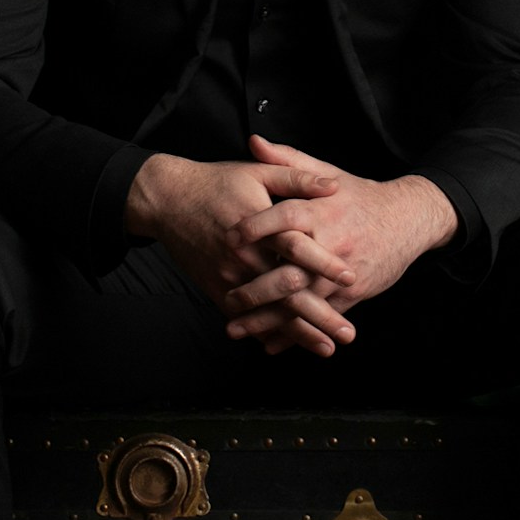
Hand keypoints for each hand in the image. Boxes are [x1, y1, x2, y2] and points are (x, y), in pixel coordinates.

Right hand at [124, 152, 360, 352]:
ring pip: (269, 311)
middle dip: (320, 314)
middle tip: (348, 334)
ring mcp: (229, 276)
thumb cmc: (218, 182)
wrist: (168, 200)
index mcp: (260, 224)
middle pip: (287, 291)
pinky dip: (266, 332)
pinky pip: (245, 316)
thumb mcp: (259, 171)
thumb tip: (334, 185)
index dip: (324, 263)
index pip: (297, 247)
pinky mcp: (217, 288)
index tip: (351, 279)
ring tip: (327, 348)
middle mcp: (245, 256)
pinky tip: (288, 346)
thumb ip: (298, 176)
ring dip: (299, 333)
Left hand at [220, 135, 459, 353]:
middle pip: (290, 270)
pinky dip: (295, 334)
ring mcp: (342, 273)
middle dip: (256, 288)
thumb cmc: (360, 196)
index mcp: (323, 210)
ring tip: (236, 327)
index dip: (257, 227)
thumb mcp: (328, 173)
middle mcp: (332, 243)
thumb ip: (288, 160)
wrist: (409, 220)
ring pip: (302, 301)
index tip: (228, 238)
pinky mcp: (352, 294)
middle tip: (227, 296)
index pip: (286, 217)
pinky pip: (320, 317)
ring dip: (268, 319)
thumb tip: (253, 141)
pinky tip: (269, 343)